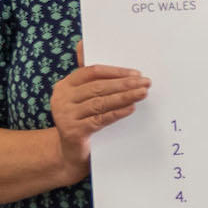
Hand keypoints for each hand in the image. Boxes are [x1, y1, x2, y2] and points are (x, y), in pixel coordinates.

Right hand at [51, 41, 149, 173]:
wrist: (70, 152)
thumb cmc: (83, 119)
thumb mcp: (86, 98)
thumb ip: (95, 80)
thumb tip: (103, 55)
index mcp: (65, 85)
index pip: (92, 72)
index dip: (115, 72)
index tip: (136, 73)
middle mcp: (61, 98)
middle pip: (98, 87)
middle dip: (125, 84)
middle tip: (146, 82)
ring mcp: (65, 115)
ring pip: (100, 102)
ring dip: (125, 97)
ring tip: (143, 93)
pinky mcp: (73, 131)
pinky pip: (100, 119)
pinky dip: (117, 112)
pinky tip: (131, 108)